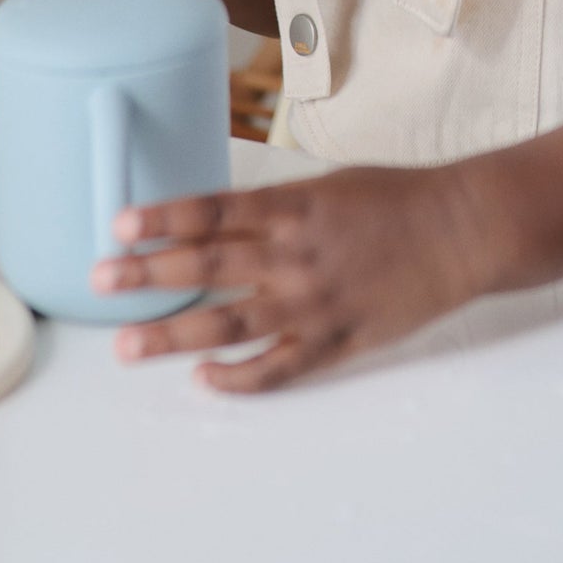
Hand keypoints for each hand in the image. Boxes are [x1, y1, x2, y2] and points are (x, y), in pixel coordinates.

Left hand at [91, 167, 488, 391]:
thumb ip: (278, 208)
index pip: (213, 211)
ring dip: (173, 335)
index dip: (163, 218)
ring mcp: (314, 302)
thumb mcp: (332, 183)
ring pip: (229, 324)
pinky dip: (238, 378)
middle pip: (206, 265)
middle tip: (100, 279)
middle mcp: (296, 254)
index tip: (119, 225)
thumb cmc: (399, 199)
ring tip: (128, 346)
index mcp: (296, 206)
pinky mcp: (337, 339)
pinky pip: (278, 367)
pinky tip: (204, 380)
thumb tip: (220, 223)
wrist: (462, 230)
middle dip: (147, 274)